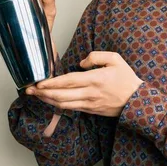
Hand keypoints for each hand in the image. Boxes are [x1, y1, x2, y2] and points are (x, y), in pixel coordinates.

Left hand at [25, 51, 143, 117]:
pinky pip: (71, 108)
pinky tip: (51, 100)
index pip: (68, 81)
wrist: (137, 101)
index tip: (39, 83)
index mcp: (95, 79)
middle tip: (29, 90)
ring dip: (47, 100)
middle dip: (43, 93)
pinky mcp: (90, 110)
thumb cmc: (127, 79)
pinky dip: (58, 105)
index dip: (52, 83)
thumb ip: (96, 56)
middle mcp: (90, 93)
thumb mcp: (116, 59)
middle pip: (61, 95)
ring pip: (63, 104)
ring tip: (36, 96)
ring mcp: (89, 103)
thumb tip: (81, 63)